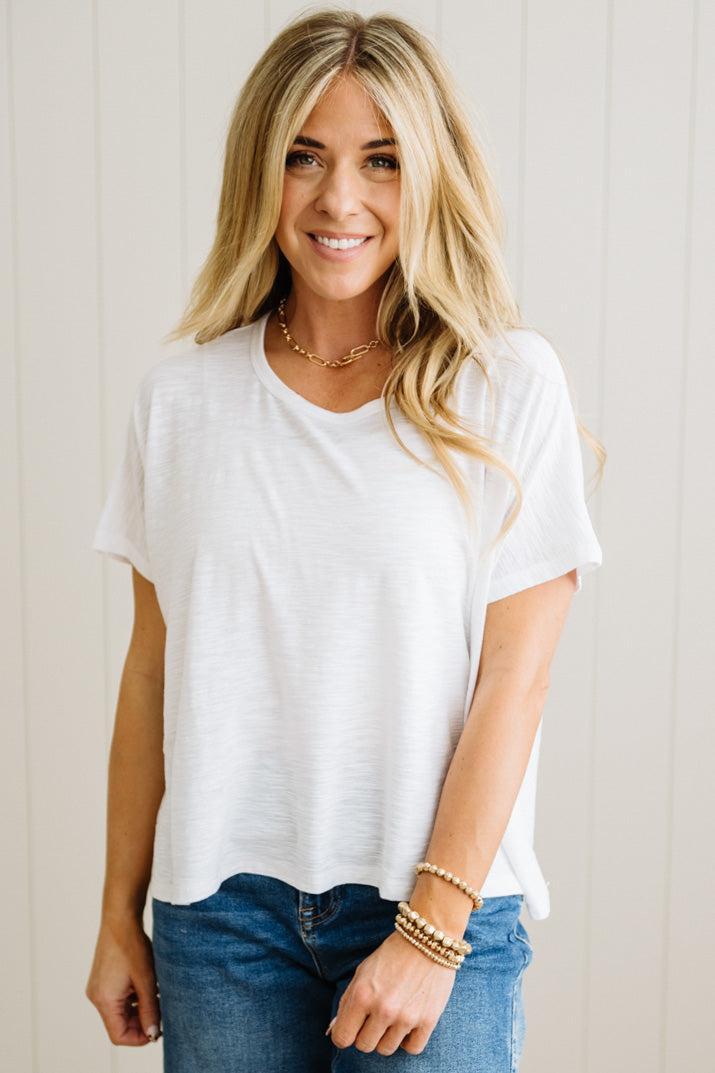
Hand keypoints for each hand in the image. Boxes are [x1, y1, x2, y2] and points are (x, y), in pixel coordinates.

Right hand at [85, 913, 161, 1045]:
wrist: (121, 918)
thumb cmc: (132, 945)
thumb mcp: (146, 980)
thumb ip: (149, 1010)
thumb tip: (152, 1034)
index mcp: (104, 1000)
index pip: (118, 1035)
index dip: (139, 1037)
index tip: (157, 1029)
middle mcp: (96, 996)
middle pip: (119, 1023)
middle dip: (140, 1021)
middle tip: (160, 1011)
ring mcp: (98, 987)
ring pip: (120, 1010)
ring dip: (138, 1008)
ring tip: (155, 994)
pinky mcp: (103, 979)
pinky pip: (118, 998)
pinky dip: (133, 997)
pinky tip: (146, 984)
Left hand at [327, 929, 456, 1055]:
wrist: (427, 939)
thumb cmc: (391, 955)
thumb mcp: (362, 972)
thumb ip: (347, 1002)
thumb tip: (333, 1030)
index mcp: (362, 995)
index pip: (342, 1037)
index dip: (345, 1033)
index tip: (352, 1026)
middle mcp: (383, 1009)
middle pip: (364, 1046)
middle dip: (366, 1033)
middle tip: (374, 1017)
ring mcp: (406, 1017)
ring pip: (386, 1049)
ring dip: (386, 1036)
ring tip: (393, 1016)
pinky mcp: (428, 1020)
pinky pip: (412, 1049)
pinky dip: (408, 1041)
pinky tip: (407, 1025)